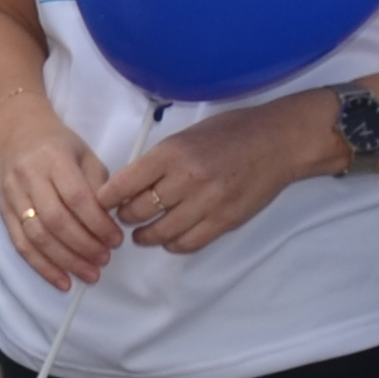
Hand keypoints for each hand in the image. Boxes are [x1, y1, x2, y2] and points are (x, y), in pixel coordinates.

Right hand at [0, 101, 119, 290]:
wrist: (15, 132)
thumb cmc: (58, 144)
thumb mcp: (85, 153)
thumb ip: (99, 184)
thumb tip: (112, 221)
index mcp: (54, 159)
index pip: (76, 197)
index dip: (97, 223)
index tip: (116, 240)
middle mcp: (30, 177)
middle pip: (56, 221)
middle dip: (84, 246)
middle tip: (105, 260)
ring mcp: (13, 196)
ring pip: (37, 237)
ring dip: (65, 261)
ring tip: (89, 274)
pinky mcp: (4, 211)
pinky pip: (21, 245)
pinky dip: (42, 267)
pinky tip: (62, 281)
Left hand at [103, 98, 343, 259]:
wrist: (278, 142)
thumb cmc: (232, 132)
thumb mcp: (187, 135)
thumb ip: (159, 160)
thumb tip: (129, 184)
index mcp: (172, 153)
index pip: (124, 183)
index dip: (107, 198)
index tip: (101, 203)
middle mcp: (187, 179)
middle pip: (139, 211)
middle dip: (125, 217)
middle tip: (123, 217)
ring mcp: (208, 203)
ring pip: (161, 232)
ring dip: (146, 236)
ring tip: (142, 234)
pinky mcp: (225, 221)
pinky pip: (189, 243)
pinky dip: (174, 244)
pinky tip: (169, 238)